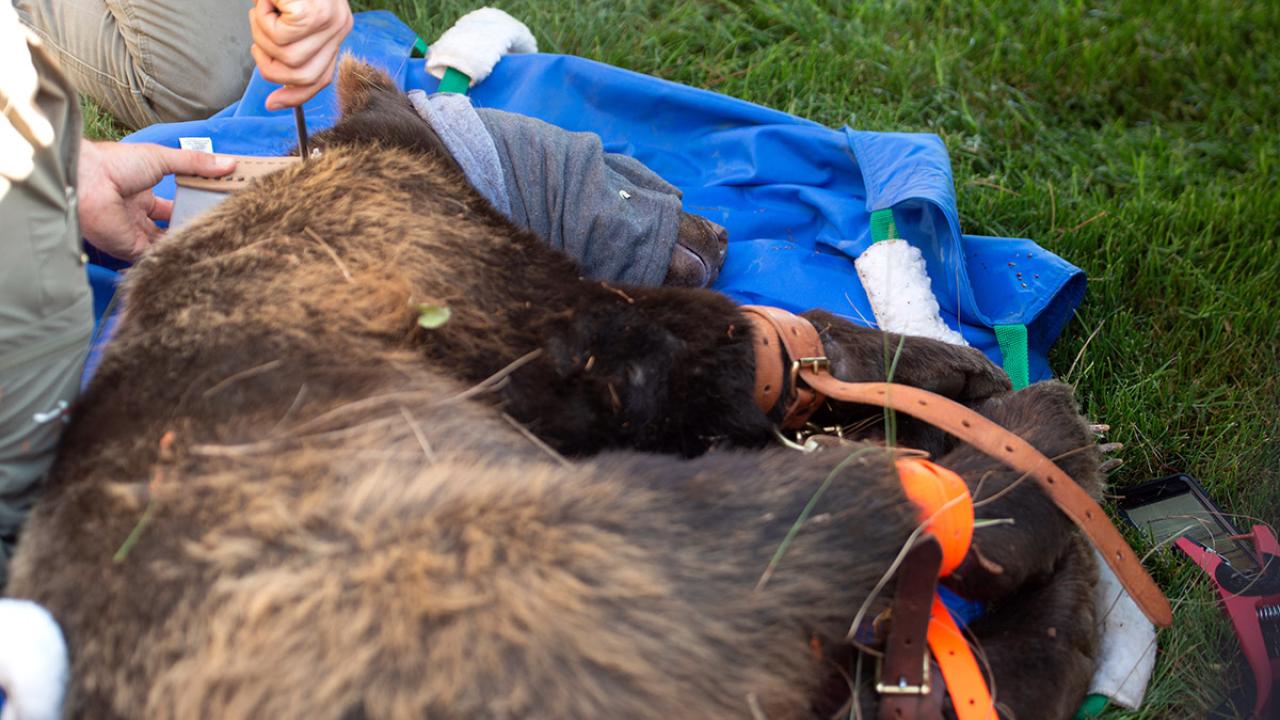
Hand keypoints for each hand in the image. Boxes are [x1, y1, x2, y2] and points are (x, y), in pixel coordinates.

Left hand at [77, 141, 235, 260]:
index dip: (192, 207)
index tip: (216, 208)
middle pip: (170, 227)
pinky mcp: (131, 250)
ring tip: (215, 244)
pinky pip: (156, 257)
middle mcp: (138, 216)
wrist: (89, 181)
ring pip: (165, 244)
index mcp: (143, 194)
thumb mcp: (162, 158)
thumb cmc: (117, 163)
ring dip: (184, 244)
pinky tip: (196, 254)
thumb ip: (196, 164)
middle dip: (191, 228)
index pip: (173, 205)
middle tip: (220, 230)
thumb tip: (231, 165)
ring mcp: (134, 234)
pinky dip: (173, 257)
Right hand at [249, 0, 352, 109]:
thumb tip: (273, 75)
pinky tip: (266, 2)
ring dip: (262, 36)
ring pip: (288, 57)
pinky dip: (262, 19)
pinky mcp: (314, 14)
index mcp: (336, 28)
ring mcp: (329, 22)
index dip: (296, 96)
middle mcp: (338, 27)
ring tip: (261, 10)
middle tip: (258, 40)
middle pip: (304, 76)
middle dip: (269, 65)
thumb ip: (293, 40)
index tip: (272, 104)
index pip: (322, 77)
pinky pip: (279, 36)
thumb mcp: (294, 10)